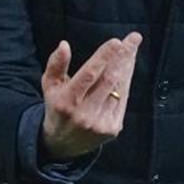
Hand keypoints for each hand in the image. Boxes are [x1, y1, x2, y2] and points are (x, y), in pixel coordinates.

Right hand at [40, 32, 141, 159]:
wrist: (62, 145)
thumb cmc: (57, 107)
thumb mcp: (49, 87)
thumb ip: (55, 65)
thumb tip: (64, 45)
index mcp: (67, 102)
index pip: (89, 75)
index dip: (104, 57)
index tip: (117, 41)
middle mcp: (84, 114)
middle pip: (109, 79)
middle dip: (123, 57)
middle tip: (133, 38)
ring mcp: (100, 123)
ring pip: (119, 88)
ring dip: (127, 66)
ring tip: (132, 48)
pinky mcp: (112, 129)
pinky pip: (123, 99)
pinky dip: (126, 81)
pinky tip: (128, 67)